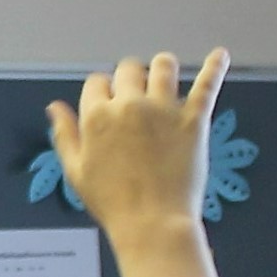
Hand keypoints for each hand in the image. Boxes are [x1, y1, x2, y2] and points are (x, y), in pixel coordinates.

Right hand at [47, 49, 226, 276]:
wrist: (151, 222)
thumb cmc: (110, 202)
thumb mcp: (76, 171)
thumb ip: (65, 135)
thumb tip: (55, 107)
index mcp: (97, 117)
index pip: (97, 82)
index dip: (101, 89)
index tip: (107, 100)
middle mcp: (129, 105)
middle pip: (129, 69)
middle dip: (129, 76)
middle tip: (135, 92)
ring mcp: (164, 109)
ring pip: (164, 67)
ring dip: (162, 67)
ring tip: (164, 75)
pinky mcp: (194, 118)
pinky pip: (208, 83)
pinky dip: (216, 66)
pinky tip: (221, 55)